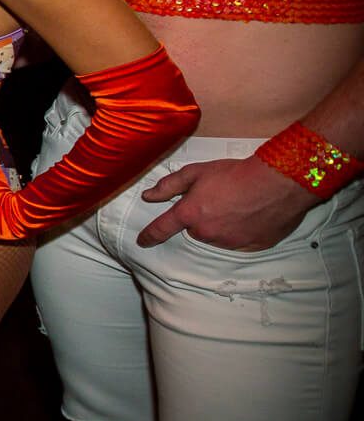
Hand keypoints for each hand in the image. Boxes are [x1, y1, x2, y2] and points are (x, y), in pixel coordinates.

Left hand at [136, 155, 317, 250]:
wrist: (278, 182)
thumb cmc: (236, 174)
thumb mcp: (197, 172)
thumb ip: (169, 185)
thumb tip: (148, 195)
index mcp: (190, 214)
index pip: (162, 229)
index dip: (150, 235)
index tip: (143, 241)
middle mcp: (207, 233)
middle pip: (195, 229)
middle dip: (201, 217)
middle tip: (218, 199)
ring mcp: (229, 243)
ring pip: (217, 236)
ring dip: (221, 225)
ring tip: (237, 205)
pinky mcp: (251, 247)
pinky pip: (238, 242)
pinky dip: (241, 232)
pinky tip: (251, 215)